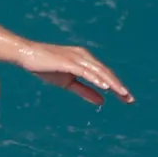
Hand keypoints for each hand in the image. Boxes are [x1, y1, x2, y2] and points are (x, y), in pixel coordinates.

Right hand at [0, 20, 131, 105]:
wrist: (28, 55)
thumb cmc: (47, 68)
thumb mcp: (69, 83)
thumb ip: (86, 91)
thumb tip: (102, 101)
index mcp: (86, 60)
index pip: (105, 74)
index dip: (116, 86)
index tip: (126, 99)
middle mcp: (84, 57)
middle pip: (106, 73)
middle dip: (119, 86)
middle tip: (130, 100)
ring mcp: (77, 58)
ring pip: (99, 72)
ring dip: (112, 83)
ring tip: (123, 94)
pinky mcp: (68, 61)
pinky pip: (85, 71)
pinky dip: (96, 79)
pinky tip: (105, 87)